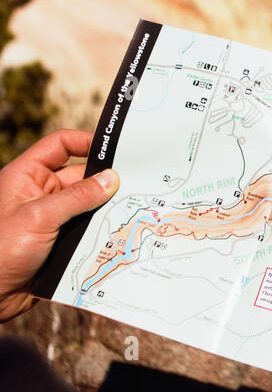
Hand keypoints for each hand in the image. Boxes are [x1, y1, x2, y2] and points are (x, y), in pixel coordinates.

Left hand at [0, 130, 118, 321]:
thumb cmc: (1, 249)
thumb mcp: (40, 217)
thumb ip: (77, 197)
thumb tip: (111, 178)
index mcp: (28, 176)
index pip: (60, 145)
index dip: (86, 142)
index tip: (116, 150)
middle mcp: (40, 194)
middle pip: (80, 177)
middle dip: (105, 182)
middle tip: (138, 184)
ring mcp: (51, 219)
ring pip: (88, 207)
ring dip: (106, 211)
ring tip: (135, 211)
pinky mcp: (59, 243)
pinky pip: (86, 232)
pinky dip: (102, 233)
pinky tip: (121, 235)